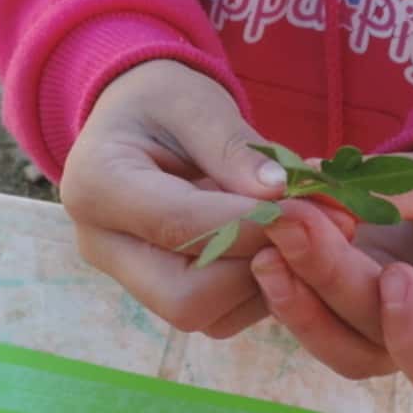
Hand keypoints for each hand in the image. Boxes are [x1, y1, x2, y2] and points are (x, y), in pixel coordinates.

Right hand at [57, 59, 304, 340]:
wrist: (138, 116)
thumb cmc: (165, 98)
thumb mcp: (197, 102)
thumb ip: (233, 146)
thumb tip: (278, 191)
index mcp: (98, 187)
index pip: (179, 225)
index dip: (250, 222)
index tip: (306, 206)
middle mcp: (102, 246)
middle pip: (185, 297)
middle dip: (258, 264)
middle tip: (313, 222)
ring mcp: (129, 276)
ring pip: (207, 314)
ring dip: (270, 275)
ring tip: (306, 221)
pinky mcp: (160, 290)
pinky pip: (219, 313)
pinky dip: (264, 283)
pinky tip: (285, 237)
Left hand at [248, 132, 412, 412]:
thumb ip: (403, 190)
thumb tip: (319, 198)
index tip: (396, 275)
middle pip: (384, 348)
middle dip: (335, 282)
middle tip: (295, 217)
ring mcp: (399, 336)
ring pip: (341, 343)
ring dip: (299, 295)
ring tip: (273, 228)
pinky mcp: (362, 313)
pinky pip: (321, 315)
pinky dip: (293, 279)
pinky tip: (271, 235)